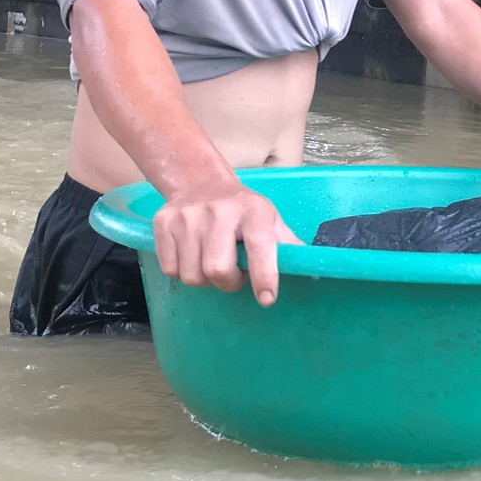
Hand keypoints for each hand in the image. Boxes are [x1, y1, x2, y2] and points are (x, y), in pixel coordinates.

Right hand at [152, 174, 301, 305]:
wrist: (200, 182)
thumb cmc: (244, 211)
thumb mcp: (270, 221)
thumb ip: (288, 246)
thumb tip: (317, 270)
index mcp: (254, 211)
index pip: (261, 246)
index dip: (264, 276)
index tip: (266, 298)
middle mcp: (219, 210)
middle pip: (217, 270)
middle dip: (228, 282)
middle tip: (232, 274)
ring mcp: (188, 215)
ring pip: (191, 275)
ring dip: (204, 280)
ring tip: (212, 262)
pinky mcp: (163, 221)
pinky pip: (169, 269)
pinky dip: (181, 271)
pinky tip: (192, 254)